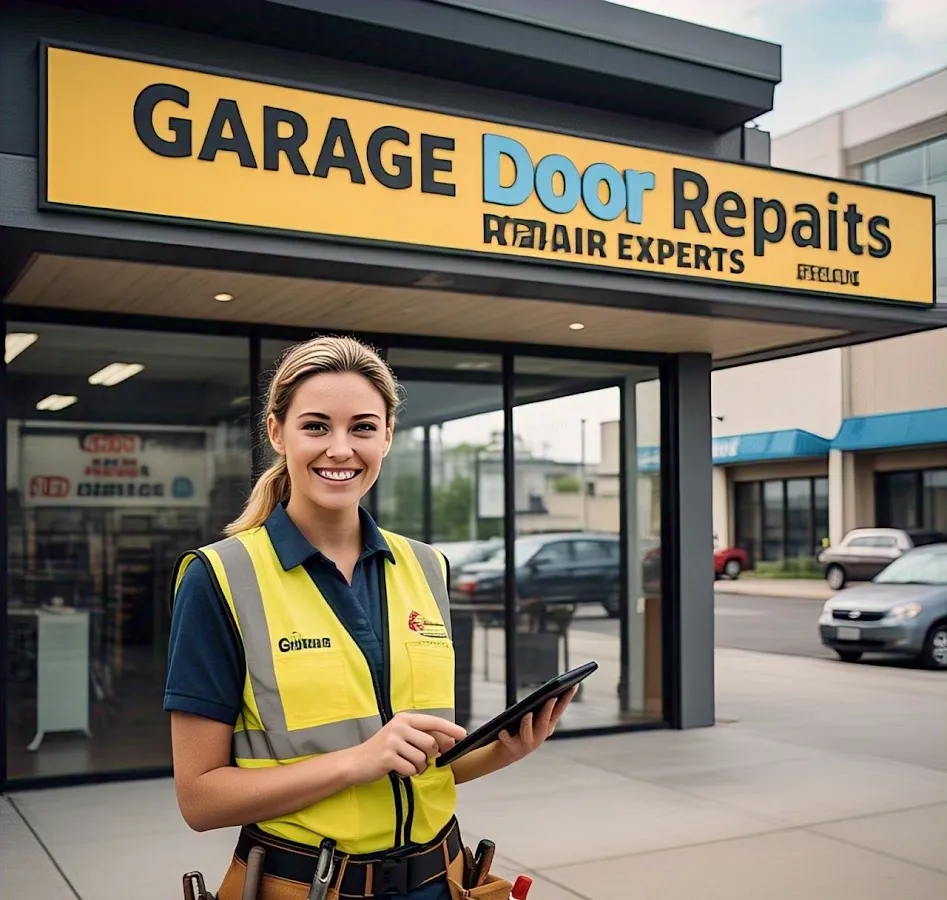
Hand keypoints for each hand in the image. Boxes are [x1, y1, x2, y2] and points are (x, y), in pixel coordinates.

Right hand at [346, 713, 466, 783]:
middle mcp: (399, 726)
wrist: (356, 761)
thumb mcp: (402, 736)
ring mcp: (393, 741)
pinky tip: (397, 769)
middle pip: (431, 744)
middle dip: (429, 756)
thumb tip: (448, 743)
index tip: (463, 735)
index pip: (433, 722)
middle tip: (417, 759)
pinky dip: (407, 774)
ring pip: (422, 759)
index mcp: (405, 719)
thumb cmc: (383, 750)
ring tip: (404, 764)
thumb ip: (421, 736)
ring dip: (417, 767)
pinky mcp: (388, 757)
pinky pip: (411, 769)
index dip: (450, 729)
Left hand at [497, 687, 576, 763]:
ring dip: (528, 724)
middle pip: (545, 723)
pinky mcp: (512, 748)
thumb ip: (541, 709)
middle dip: (548, 711)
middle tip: (552, 698)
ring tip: (528, 714)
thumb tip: (547, 690)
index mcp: (547, 727)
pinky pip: (508, 741)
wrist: (507, 753)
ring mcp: (526, 743)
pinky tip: (502, 731)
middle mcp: (539, 736)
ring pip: (528, 734)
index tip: (573, 686)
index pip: (558, 711)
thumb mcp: (534, 719)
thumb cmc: (522, 730)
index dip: (567, 699)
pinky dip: (505, 736)